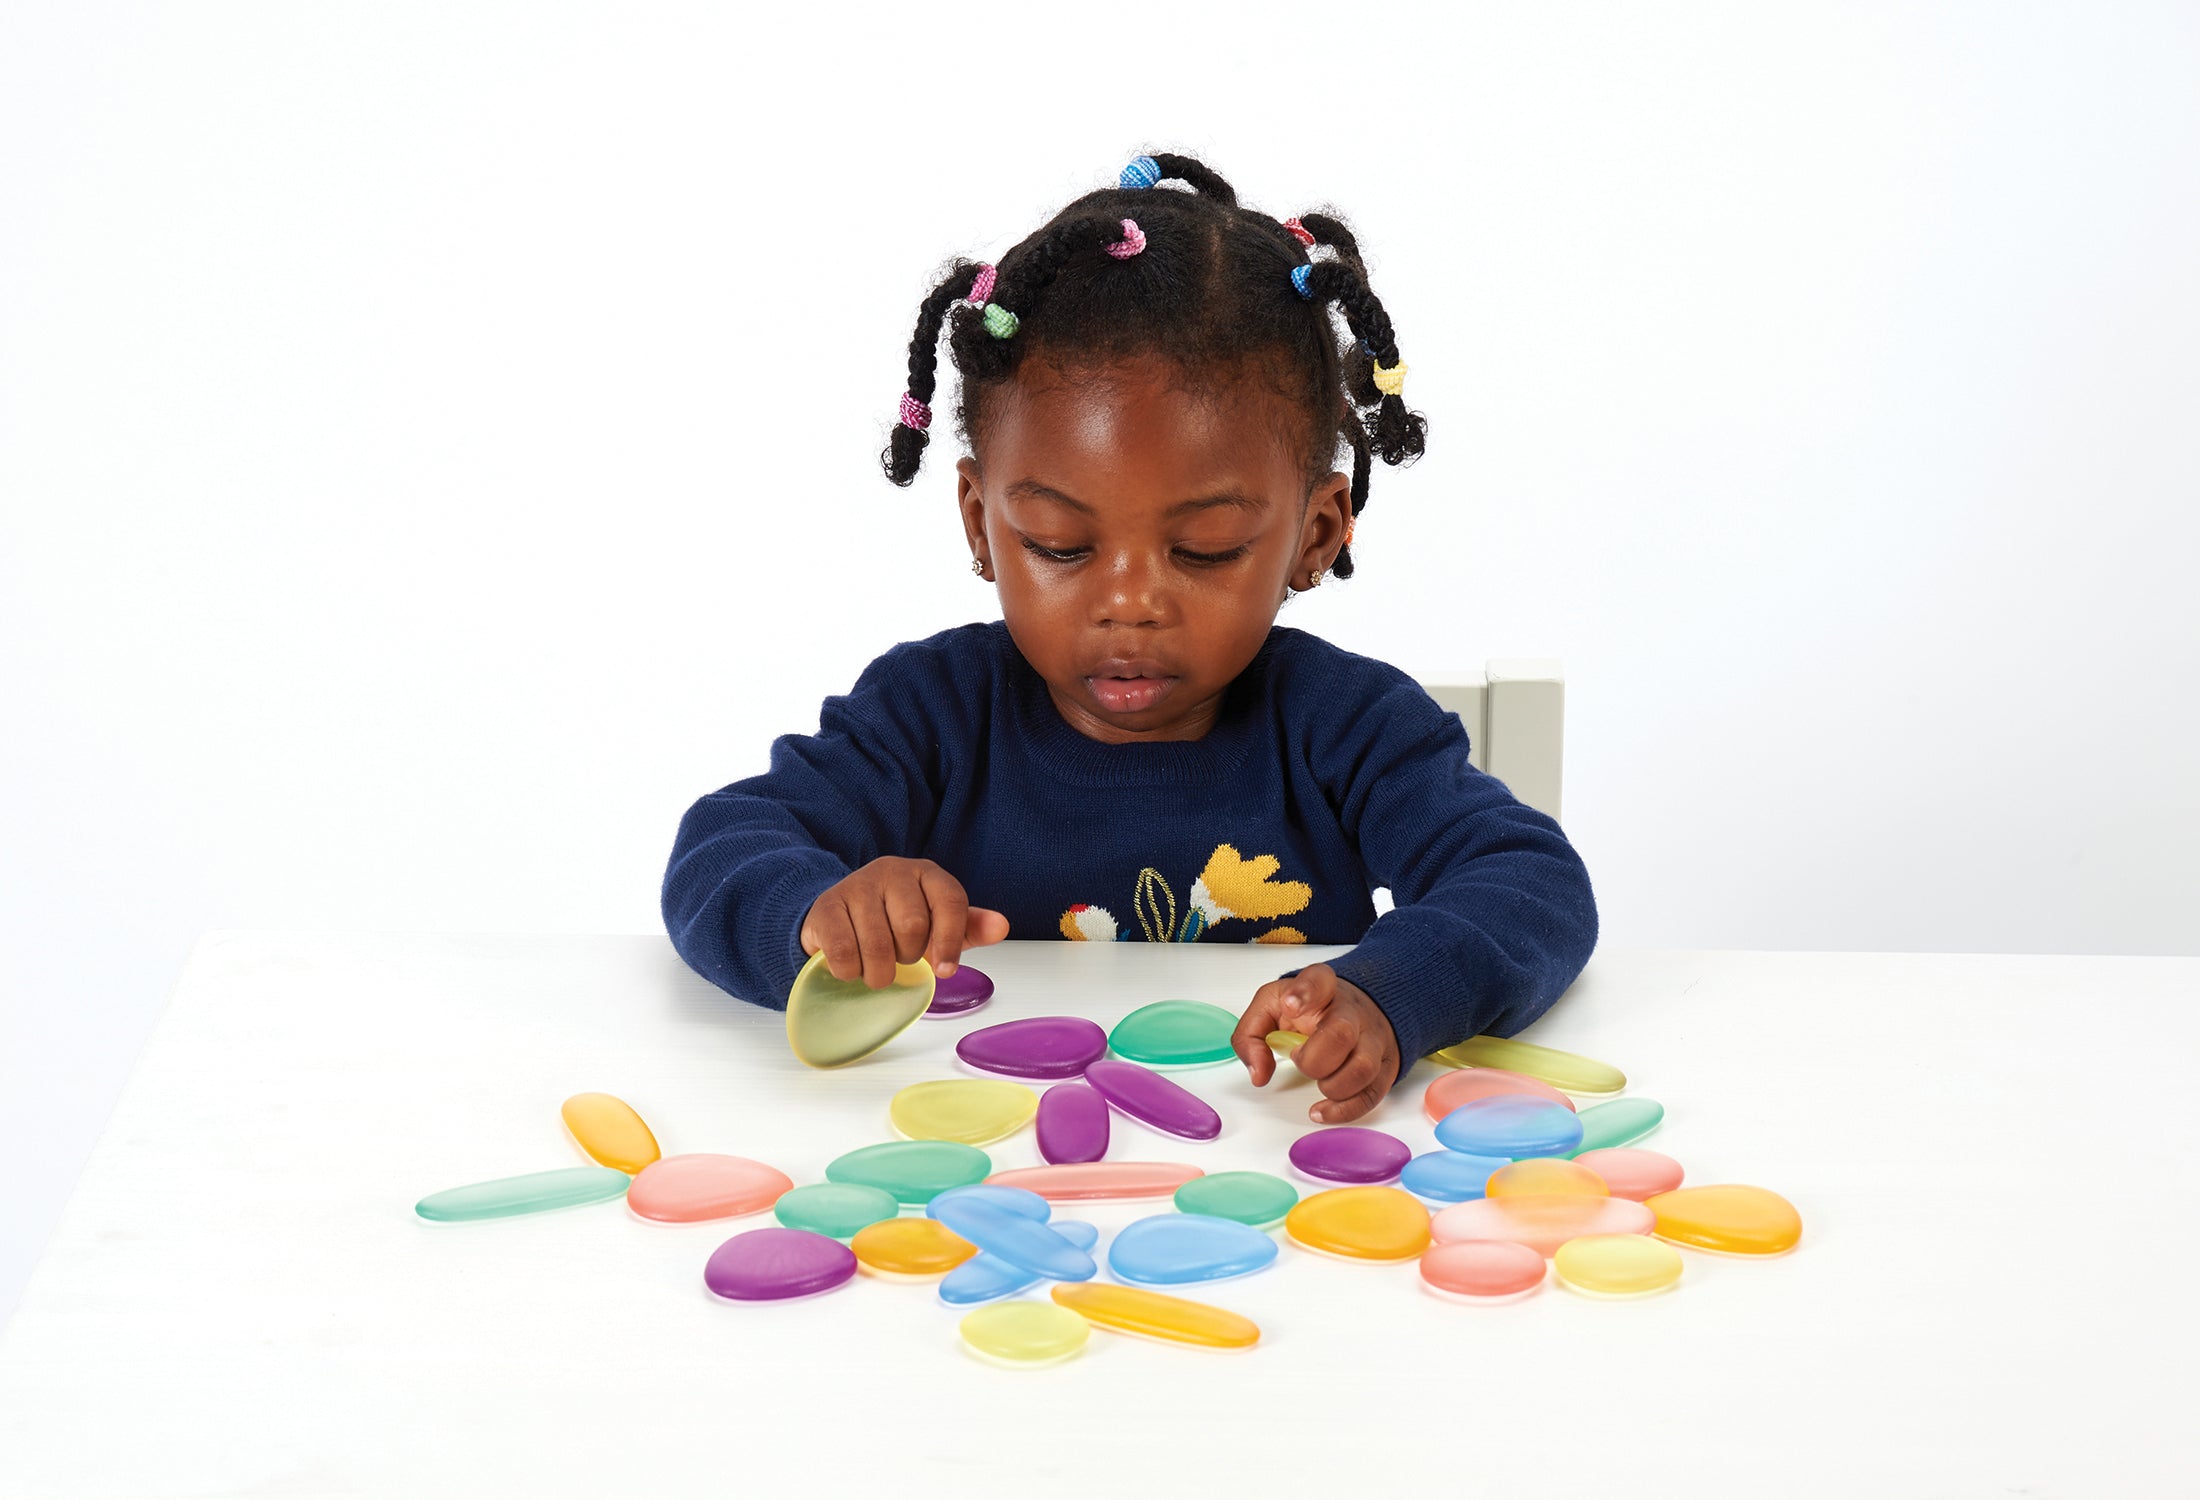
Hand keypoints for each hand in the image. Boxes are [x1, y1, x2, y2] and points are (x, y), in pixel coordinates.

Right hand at [799, 857, 1009, 988]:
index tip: (945, 971)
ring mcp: (856, 885)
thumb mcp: (939, 924)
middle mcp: (892, 871)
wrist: (841, 915)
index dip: (951, 941)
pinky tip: (852, 967)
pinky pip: (843, 951)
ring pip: (877, 943)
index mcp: (927, 874)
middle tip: (901, 959)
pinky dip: (851, 971)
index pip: (951, 902)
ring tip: (877, 970)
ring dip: (879, 972)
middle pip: (912, 926)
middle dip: (909, 957)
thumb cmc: (897, 921)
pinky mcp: (826, 906)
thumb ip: (970, 927)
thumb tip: (1001, 926)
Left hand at [1231, 964, 1401, 1123]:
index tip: (1289, 1005)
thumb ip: (1250, 1035)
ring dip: (1331, 1086)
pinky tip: (1322, 1110)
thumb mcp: (1270, 1008)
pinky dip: (1344, 1110)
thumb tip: (1259, 1072)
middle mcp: (1351, 1012)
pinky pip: (1371, 1094)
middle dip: (1313, 1060)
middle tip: (1300, 1058)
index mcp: (1321, 988)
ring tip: (1318, 1080)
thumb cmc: (1310, 1011)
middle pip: (1341, 1033)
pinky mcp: (1383, 1067)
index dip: (1305, 993)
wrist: (1356, 1011)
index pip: (1318, 981)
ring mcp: (1372, 1039)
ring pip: (1362, 1068)